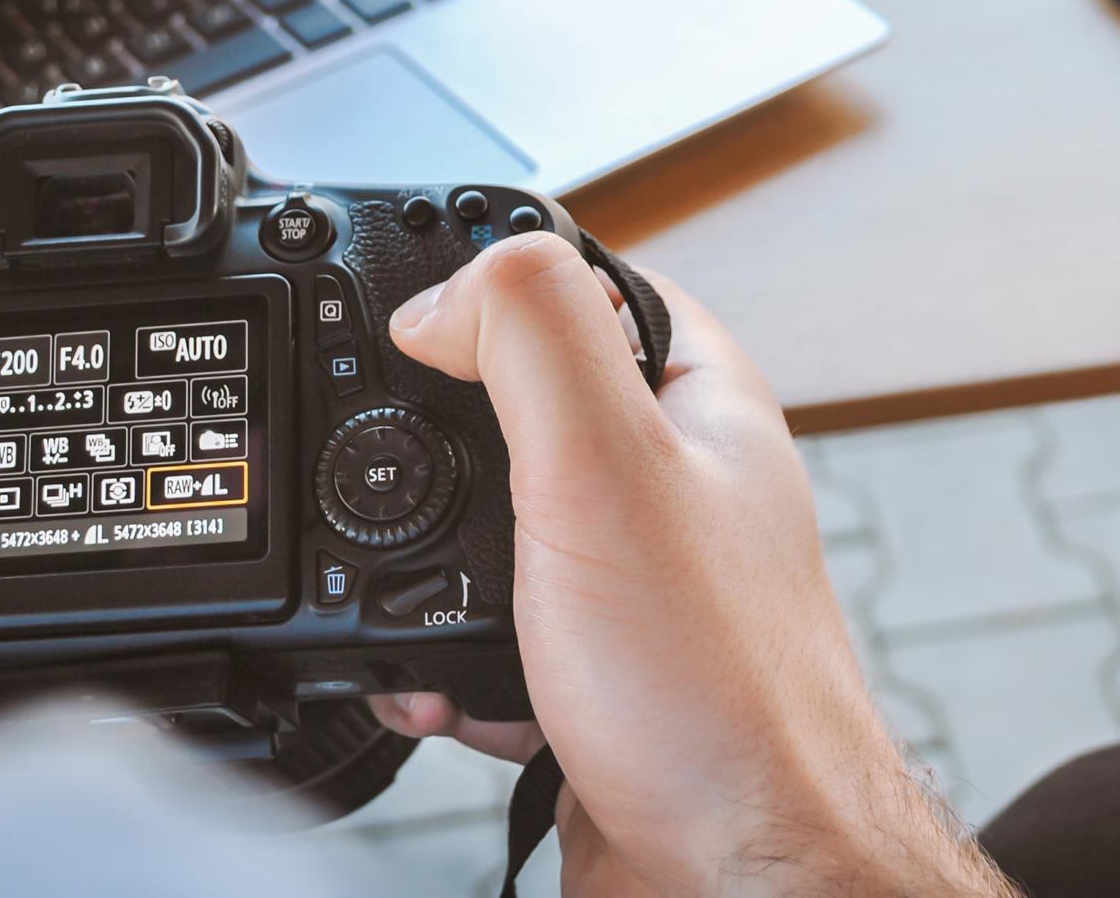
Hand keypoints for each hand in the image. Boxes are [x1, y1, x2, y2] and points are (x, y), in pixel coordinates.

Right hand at [370, 233, 1009, 896]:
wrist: (736, 876)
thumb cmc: (713, 688)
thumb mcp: (603, 464)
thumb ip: (525, 337)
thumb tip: (432, 299)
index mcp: (692, 398)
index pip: (578, 280)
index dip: (485, 281)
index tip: (408, 322)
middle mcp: (667, 481)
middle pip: (508, 405)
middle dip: (423, 445)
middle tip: (384, 472)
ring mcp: (627, 579)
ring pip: (479, 530)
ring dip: (415, 570)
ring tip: (405, 601)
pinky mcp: (585, 667)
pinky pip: (479, 634)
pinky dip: (435, 660)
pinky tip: (435, 689)